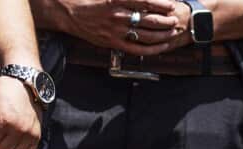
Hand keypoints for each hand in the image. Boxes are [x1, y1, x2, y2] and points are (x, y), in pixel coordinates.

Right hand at [53, 0, 188, 55]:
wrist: (67, 11)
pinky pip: (136, 49)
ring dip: (162, 34)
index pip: (144, 2)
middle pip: (148, 20)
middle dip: (165, 20)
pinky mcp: (112, 43)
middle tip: (175, 19)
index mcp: (115, 0)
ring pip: (145, 36)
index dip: (160, 4)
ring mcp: (115, 32)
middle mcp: (117, 16)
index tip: (171, 4)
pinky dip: (151, 49)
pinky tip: (161, 46)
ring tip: (172, 31)